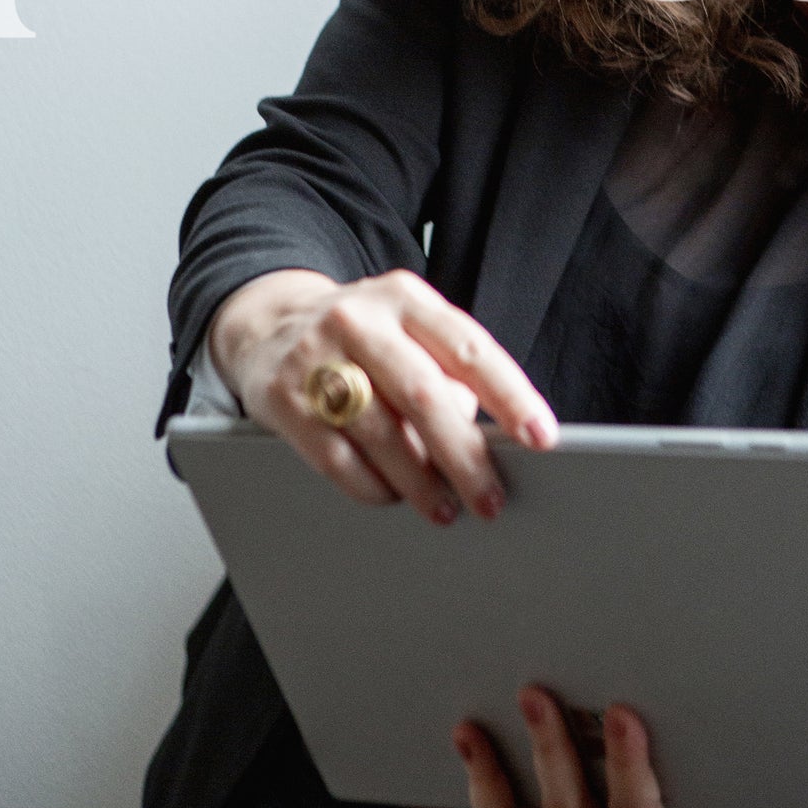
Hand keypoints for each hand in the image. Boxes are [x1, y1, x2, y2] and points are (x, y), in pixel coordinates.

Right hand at [206, 267, 556, 523]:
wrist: (268, 323)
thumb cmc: (362, 336)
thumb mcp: (408, 329)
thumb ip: (447, 370)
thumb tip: (481, 438)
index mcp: (406, 299)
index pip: (470, 348)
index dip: (510, 395)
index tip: (540, 436)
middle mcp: (361, 320)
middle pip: (424, 394)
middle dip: (464, 455)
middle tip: (490, 498)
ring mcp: (317, 356)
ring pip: (381, 433)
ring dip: (420, 482)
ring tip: (445, 509)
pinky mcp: (283, 397)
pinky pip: (336, 457)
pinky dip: (371, 486)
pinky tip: (391, 497)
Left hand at [454, 683, 807, 807]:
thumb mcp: (754, 805)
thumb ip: (731, 767)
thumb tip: (725, 696)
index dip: (628, 772)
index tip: (623, 715)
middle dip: (551, 753)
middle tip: (537, 696)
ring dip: (499, 775)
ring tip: (477, 726)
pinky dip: (487, 788)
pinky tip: (472, 743)